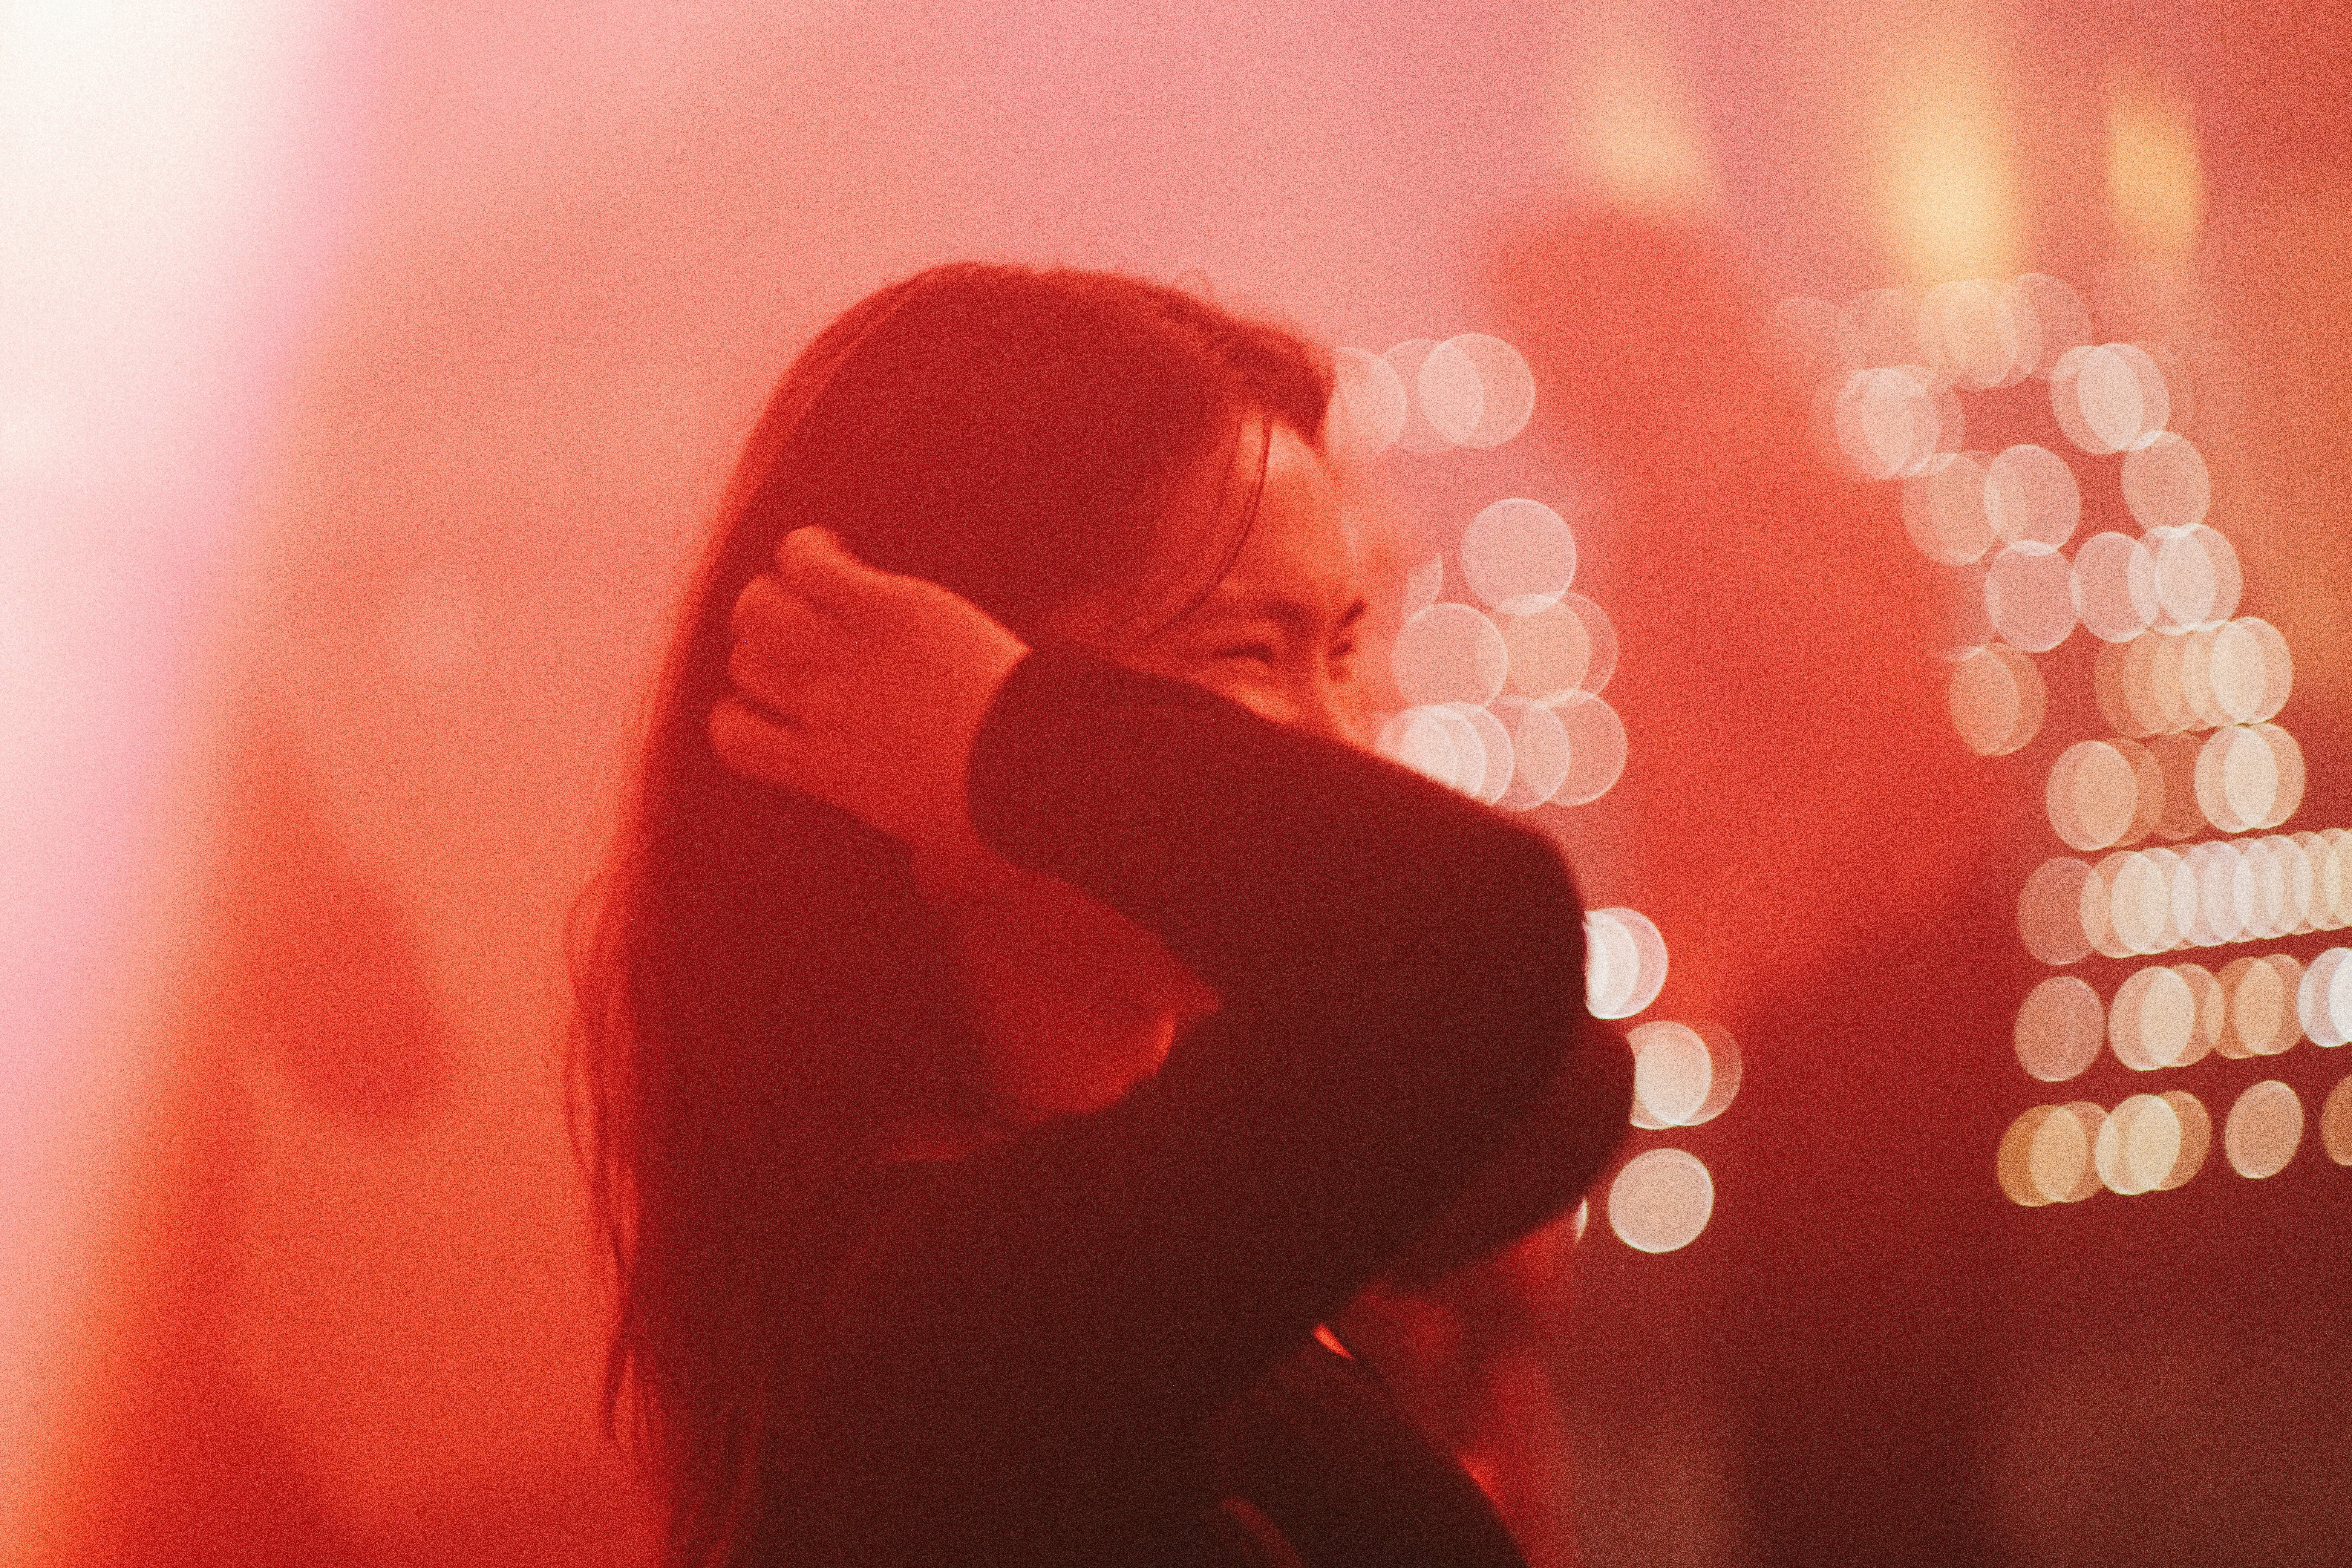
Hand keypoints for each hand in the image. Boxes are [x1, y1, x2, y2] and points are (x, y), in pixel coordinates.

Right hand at [711, 528, 1028, 856]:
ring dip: (776, 592)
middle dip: (768, 645)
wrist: (1038, 764)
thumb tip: (929, 882)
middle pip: (749, 662)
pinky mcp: (888, 607)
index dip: (743, 712)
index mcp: (829, 771)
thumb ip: (928, 864)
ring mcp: (852, 655)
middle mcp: (826, 710)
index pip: (734, 736)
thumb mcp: (949, 848)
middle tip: (809, 634)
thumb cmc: (1002, 809)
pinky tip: (830, 551)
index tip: (776, 701)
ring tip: (810, 587)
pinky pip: (810, 563)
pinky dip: (809, 550)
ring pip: (759, 607)